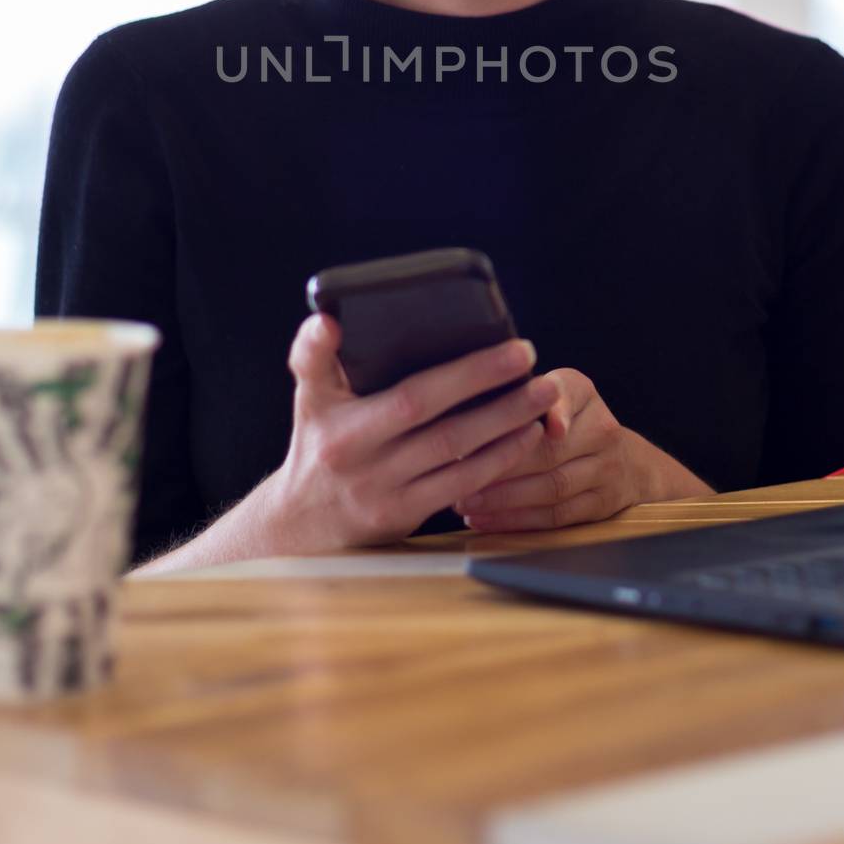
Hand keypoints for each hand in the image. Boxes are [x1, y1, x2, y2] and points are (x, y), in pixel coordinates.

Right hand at [268, 314, 560, 552]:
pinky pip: (462, 485)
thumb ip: (313, 354)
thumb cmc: (316, 441)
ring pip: (458, 454)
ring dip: (506, 423)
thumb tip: (327, 319)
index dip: (451, 375)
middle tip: (528, 355)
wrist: (300, 524)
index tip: (494, 346)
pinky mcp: (405, 517)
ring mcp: (386, 493)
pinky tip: (525, 435)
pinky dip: (497, 459)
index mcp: (343, 424)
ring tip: (543, 394)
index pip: (407, 396)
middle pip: (442, 423)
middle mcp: (364, 461)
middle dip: (490, 386)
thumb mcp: (307, 396)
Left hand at [450, 368, 652, 532]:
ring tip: (466, 502)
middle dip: (501, 467)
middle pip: (550, 452)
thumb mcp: (555, 393)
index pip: (568, 395)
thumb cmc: (569, 421)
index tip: (532, 420)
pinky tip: (487, 520)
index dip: (553, 409)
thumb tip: (466, 403)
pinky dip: (519, 521)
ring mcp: (605, 470)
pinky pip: (557, 517)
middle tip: (459, 473)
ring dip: (505, 499)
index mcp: (584, 394)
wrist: (627, 461)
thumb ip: (520, 394)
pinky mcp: (600, 505)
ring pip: (552, 487)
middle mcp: (602, 430)